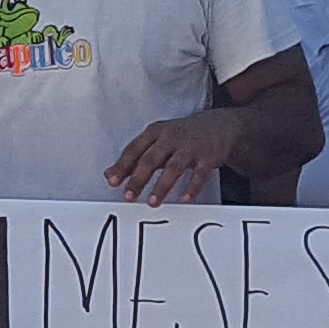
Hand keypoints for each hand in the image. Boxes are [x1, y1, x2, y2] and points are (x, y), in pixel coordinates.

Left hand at [105, 110, 239, 206]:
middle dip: (138, 178)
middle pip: (151, 159)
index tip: (112, 181)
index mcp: (156, 132)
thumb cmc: (182, 136)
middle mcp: (171, 137)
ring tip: (153, 202)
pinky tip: (185, 199)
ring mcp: (190, 147)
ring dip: (162, 186)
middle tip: (129, 196)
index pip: (135, 149)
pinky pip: (199, 174)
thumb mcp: (157, 141)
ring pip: (173, 167)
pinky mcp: (208, 156)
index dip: (123, 165)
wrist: (219, 125)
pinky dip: (192, 187)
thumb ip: (135, 158)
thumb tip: (109, 174)